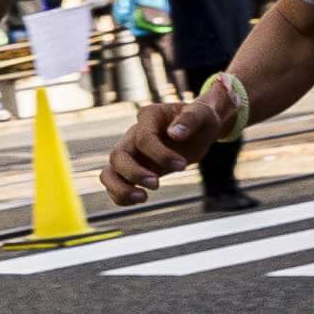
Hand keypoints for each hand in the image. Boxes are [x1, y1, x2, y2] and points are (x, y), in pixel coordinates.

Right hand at [100, 83, 237, 205]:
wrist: (199, 129)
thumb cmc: (202, 119)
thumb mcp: (204, 114)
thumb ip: (191, 119)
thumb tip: (174, 134)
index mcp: (149, 117)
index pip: (144, 138)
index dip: (161, 155)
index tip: (182, 166)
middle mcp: (133, 135)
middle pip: (118, 156)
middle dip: (134, 174)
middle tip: (157, 185)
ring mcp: (131, 153)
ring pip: (109, 172)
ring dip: (120, 189)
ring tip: (143, 198)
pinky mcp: (133, 169)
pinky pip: (115, 184)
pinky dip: (121, 196)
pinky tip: (141, 198)